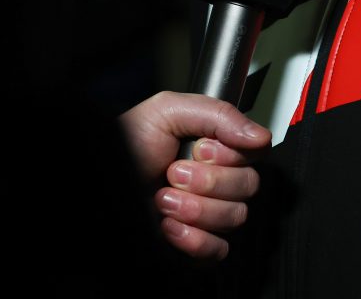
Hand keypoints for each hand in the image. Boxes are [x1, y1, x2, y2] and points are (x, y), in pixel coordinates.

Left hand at [119, 90, 271, 260]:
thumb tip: (260, 136)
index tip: (200, 148)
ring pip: (235, 217)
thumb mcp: (168, 109)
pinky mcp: (197, 244)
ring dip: (194, 208)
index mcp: (216, 146)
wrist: (101, 177)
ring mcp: (209, 213)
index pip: (255, 153)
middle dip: (208, 180)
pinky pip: (218, 250)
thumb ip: (219, 114)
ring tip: (163, 197)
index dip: (229, 153)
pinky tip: (167, 225)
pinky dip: (192, 239)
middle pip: (248, 186)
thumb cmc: (129, 143)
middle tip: (174, 172)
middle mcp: (218, 179)